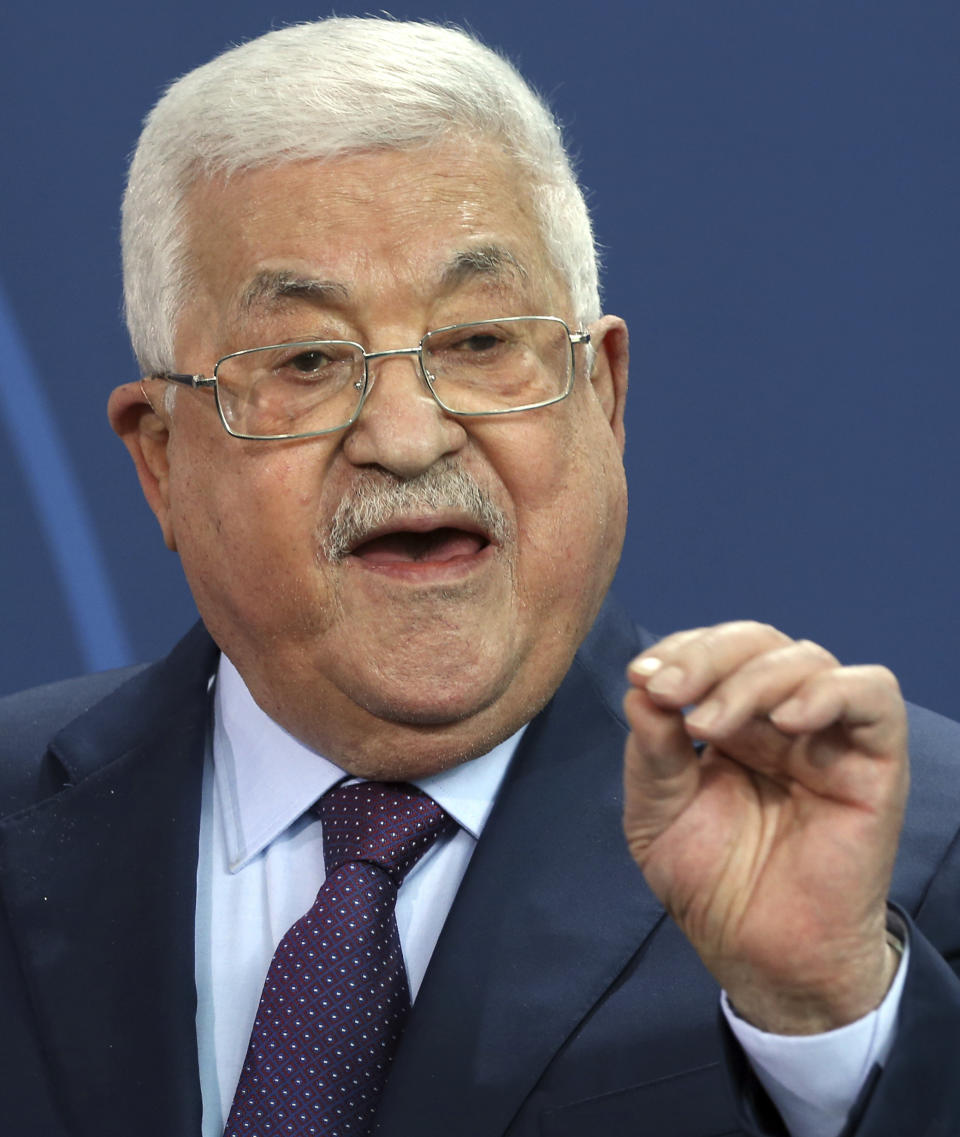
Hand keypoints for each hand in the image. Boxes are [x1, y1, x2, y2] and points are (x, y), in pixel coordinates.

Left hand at [623, 621, 908, 1033]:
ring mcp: (828, 737)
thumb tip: (640, 689)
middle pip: (757, 642)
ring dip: (749, 679)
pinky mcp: (874, 762)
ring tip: (707, 725)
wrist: (761, 957)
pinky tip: (787, 721)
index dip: (679, 650)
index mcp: (731, 721)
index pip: (713, 651)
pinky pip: (873, 697)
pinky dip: (830, 692)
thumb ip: (651, 753)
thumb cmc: (711, 885)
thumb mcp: (658, 815)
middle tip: (668, 691)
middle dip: (706, 656)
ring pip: (807, 659)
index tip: (640, 676)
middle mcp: (780, 718)